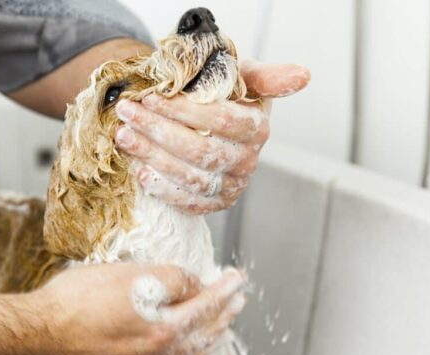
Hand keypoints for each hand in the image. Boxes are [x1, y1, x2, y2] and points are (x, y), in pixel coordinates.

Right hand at [30, 263, 246, 354]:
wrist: (41, 329)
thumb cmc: (80, 298)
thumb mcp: (132, 274)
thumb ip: (171, 278)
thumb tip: (192, 284)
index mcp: (163, 327)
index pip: (205, 305)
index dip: (224, 290)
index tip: (237, 279)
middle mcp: (156, 354)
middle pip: (201, 333)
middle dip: (223, 315)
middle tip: (238, 301)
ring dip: (207, 338)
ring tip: (222, 330)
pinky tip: (183, 352)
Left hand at [115, 60, 309, 213]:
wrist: (210, 124)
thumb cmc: (223, 97)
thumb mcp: (241, 78)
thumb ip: (266, 76)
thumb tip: (304, 75)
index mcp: (257, 128)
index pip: (220, 120)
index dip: (183, 110)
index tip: (150, 97)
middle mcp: (248, 161)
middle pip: (201, 150)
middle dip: (159, 131)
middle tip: (128, 114)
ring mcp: (232, 186)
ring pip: (191, 177)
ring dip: (153, 157)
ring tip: (124, 136)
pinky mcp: (215, 203)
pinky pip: (189, 203)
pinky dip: (163, 189)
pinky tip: (140, 171)